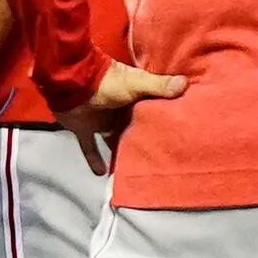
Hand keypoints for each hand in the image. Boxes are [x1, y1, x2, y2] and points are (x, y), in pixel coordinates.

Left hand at [54, 60, 183, 175]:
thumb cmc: (107, 82)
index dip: (160, 121)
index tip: (174, 135)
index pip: (149, 111)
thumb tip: (186, 84)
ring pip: (114, 140)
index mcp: (133, 97)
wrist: (72, 82)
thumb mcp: (137, 83)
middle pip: (132, 129)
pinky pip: (90, 148)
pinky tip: (103, 174)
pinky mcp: (84, 130)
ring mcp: (100, 121)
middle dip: (141, 141)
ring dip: (121, 153)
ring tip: (136, 170)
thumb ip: (158, 86)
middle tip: (158, 160)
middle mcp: (118, 111)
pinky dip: (95, 160)